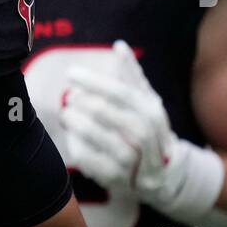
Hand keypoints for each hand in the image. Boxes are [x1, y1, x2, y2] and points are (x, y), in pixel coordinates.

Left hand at [61, 40, 187, 207]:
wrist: (161, 174)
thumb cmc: (146, 129)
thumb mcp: (144, 102)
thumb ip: (131, 76)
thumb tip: (119, 45)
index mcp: (153, 112)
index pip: (123, 93)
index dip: (96, 82)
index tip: (72, 73)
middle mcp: (150, 136)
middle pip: (117, 117)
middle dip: (88, 105)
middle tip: (68, 97)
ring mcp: (138, 161)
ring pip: (110, 143)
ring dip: (82, 127)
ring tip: (66, 114)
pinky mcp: (124, 181)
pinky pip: (100, 167)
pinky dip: (83, 152)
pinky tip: (71, 140)